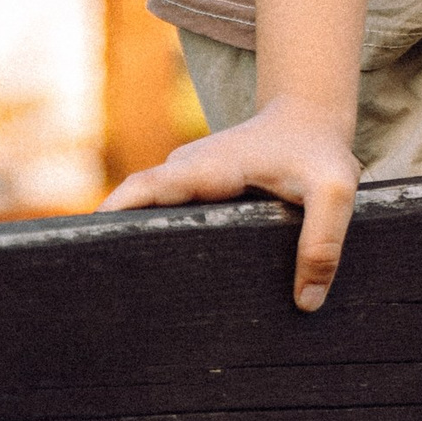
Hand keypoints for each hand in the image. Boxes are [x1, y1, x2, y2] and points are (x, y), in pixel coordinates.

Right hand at [99, 95, 361, 312]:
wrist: (310, 119)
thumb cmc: (318, 151)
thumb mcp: (335, 191)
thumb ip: (324, 242)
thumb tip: (306, 301)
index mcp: (208, 167)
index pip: (147, 188)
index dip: (114, 212)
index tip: (86, 243)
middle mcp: (187, 172)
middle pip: (136, 205)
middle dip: (111, 240)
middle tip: (98, 291)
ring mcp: (188, 183)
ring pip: (148, 213)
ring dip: (131, 243)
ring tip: (118, 298)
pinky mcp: (196, 195)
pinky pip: (165, 217)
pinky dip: (154, 240)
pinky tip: (154, 282)